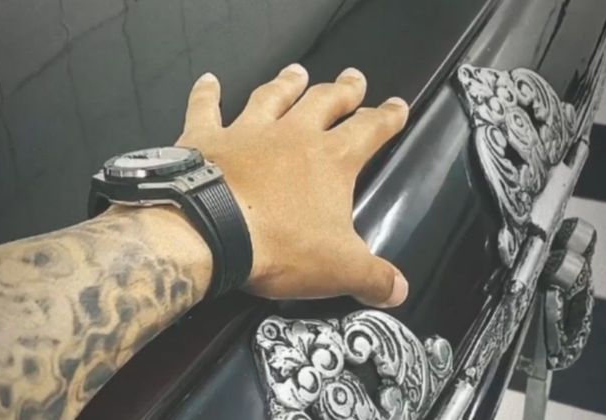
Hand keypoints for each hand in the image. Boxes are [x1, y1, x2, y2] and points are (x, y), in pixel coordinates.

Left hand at [176, 64, 408, 306]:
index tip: (397, 106)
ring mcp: (248, 131)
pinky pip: (207, 107)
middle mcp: (292, 135)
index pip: (370, 129)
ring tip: (298, 71)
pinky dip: (207, 93)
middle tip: (354, 78)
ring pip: (274, 96)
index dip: (387, 117)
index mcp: (330, 160)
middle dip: (344, 90)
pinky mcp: (207, 137)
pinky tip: (209, 81)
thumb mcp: (337, 268)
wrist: (210, 231)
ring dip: (288, 82)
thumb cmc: (278, 245)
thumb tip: (398, 291)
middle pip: (325, 101)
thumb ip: (372, 277)